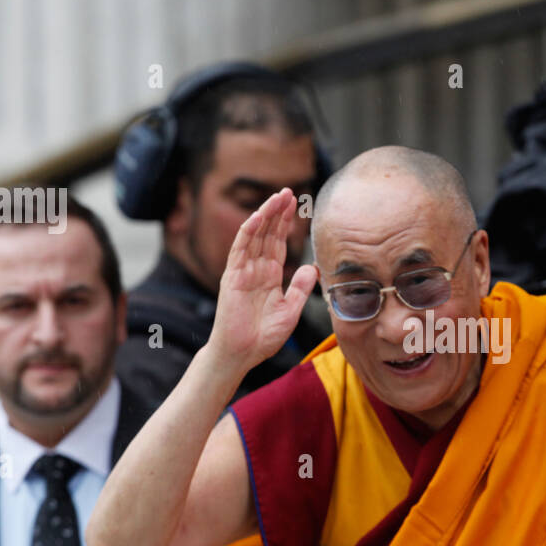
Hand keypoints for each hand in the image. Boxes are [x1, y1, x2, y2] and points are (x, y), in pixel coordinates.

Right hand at [206, 188, 318, 381]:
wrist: (242, 353)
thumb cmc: (263, 337)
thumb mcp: (291, 310)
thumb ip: (301, 289)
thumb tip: (313, 268)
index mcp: (269, 275)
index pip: (278, 242)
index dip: (286, 223)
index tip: (297, 204)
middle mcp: (256, 269)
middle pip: (267, 234)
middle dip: (277, 212)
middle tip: (288, 191)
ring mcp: (243, 271)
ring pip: (254, 236)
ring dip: (265, 215)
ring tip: (277, 197)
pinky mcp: (232, 277)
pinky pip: (239, 250)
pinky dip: (247, 233)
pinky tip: (257, 218)